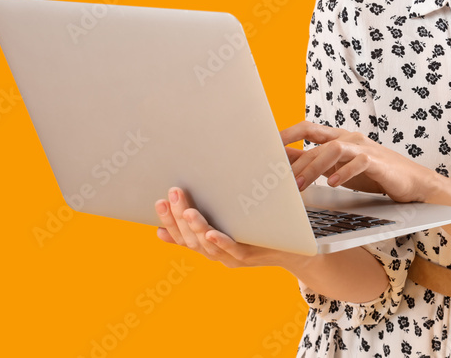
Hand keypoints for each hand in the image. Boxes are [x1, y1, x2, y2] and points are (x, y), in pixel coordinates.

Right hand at [154, 186, 310, 270]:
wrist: (292, 248)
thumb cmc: (258, 227)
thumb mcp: (230, 219)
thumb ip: (210, 213)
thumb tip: (189, 194)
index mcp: (208, 245)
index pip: (180, 236)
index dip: (168, 221)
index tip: (158, 202)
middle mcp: (216, 254)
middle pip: (190, 240)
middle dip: (178, 218)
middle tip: (171, 194)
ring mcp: (231, 257)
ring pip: (207, 245)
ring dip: (195, 227)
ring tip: (187, 210)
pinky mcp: (250, 256)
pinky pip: (232, 250)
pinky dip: (220, 241)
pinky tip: (210, 232)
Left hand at [280, 120, 434, 202]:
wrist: (412, 181)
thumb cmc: (374, 173)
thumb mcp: (339, 168)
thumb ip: (315, 163)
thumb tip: (285, 162)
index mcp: (339, 137)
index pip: (308, 128)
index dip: (287, 134)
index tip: (267, 146)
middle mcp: (349, 138)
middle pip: (317, 140)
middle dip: (298, 160)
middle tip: (282, 179)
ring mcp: (364, 147)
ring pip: (334, 149)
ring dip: (315, 167)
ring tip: (302, 185)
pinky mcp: (378, 161)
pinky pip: (358, 162)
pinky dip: (343, 172)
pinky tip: (333, 184)